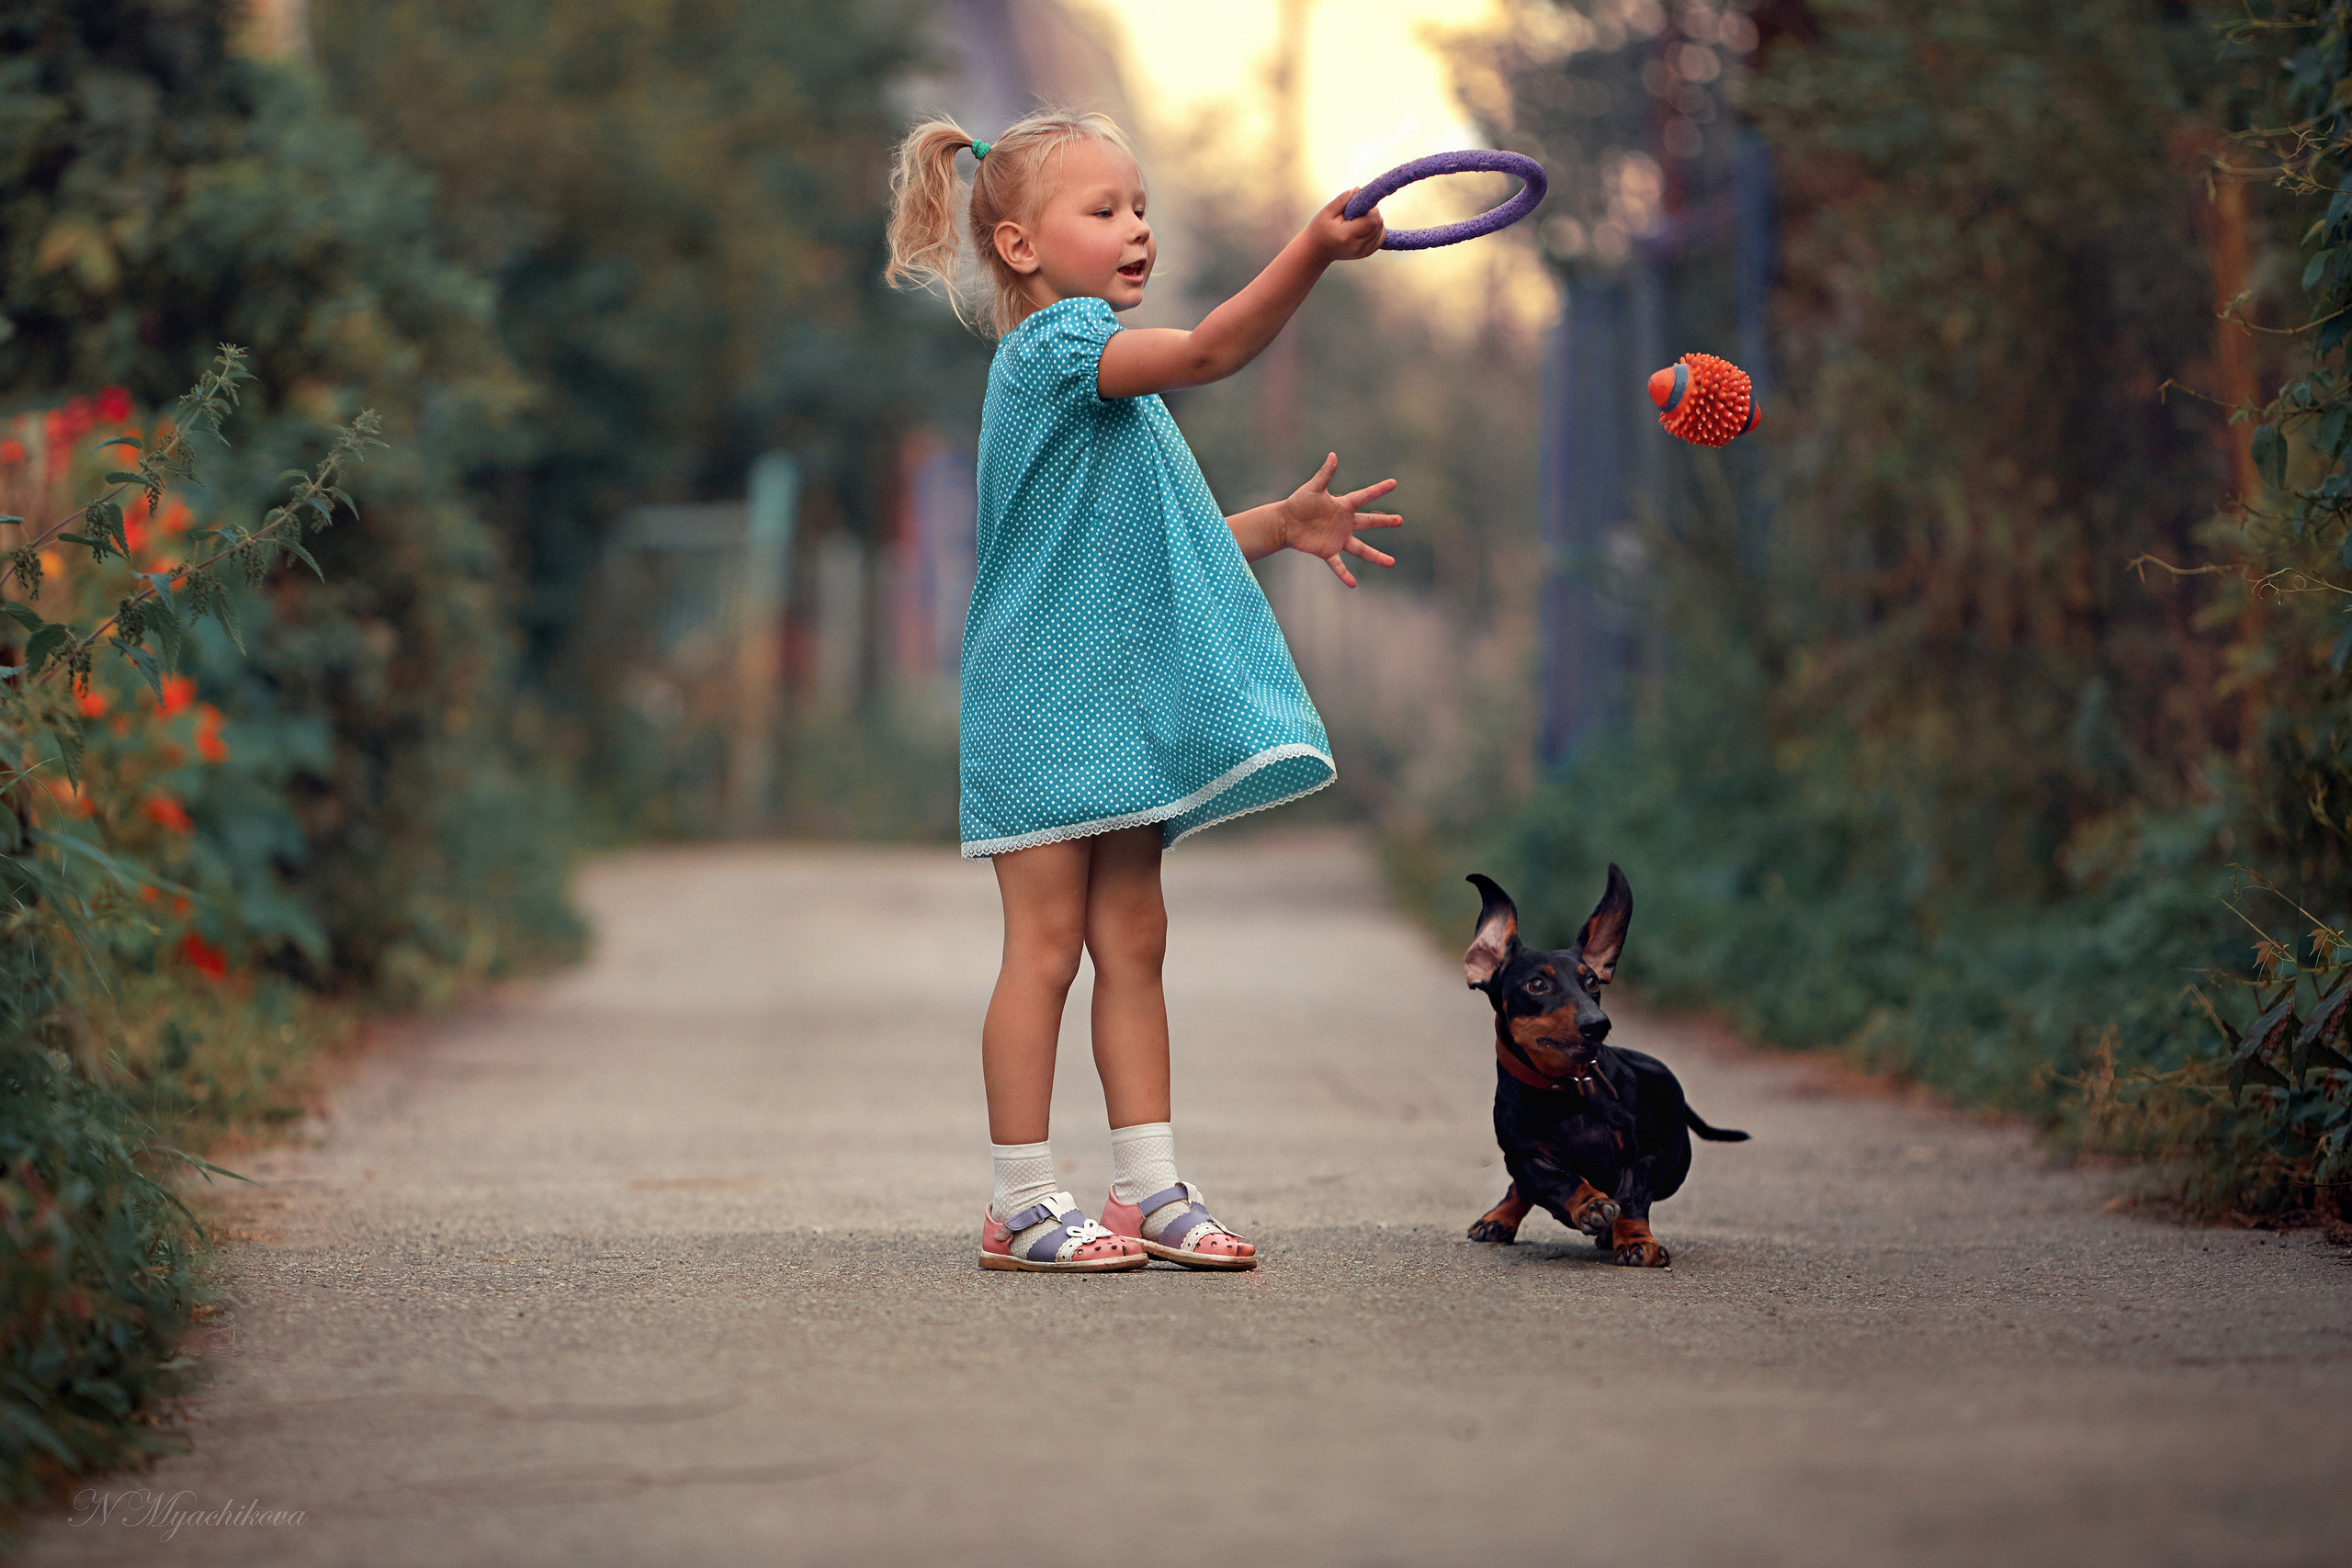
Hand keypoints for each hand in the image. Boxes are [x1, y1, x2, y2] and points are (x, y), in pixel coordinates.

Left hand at [1277, 453, 1401, 586]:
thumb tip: (1333, 455)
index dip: (1378, 489)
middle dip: (1384, 522)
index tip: (1394, 483)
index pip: (1364, 496)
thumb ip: (1324, 474)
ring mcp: (1339, 539)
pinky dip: (1345, 574)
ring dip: (1376, 556)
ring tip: (1392, 563)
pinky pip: (1338, 565)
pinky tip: (1353, 583)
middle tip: (1400, 520)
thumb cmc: (1298, 503)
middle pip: (1369, 523)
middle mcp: (1345, 523)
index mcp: (1343, 506)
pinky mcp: (1328, 552)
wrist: (1285, 522)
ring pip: (1361, 549)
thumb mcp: (1312, 488)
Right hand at [1306, 188, 1384, 262]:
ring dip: (1373, 220)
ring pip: (1381, 230)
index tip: (1359, 205)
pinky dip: (1376, 229)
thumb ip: (1343, 199)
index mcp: (1347, 236)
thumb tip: (1358, 189)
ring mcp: (1364, 251)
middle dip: (1372, 213)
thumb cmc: (1320, 228)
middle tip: (1357, 212)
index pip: (1372, 219)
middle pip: (1378, 224)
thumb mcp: (1327, 211)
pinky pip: (1381, 237)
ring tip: (1357, 220)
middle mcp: (1358, 246)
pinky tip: (1363, 227)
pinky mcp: (1367, 253)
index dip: (1370, 208)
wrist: (1318, 250)